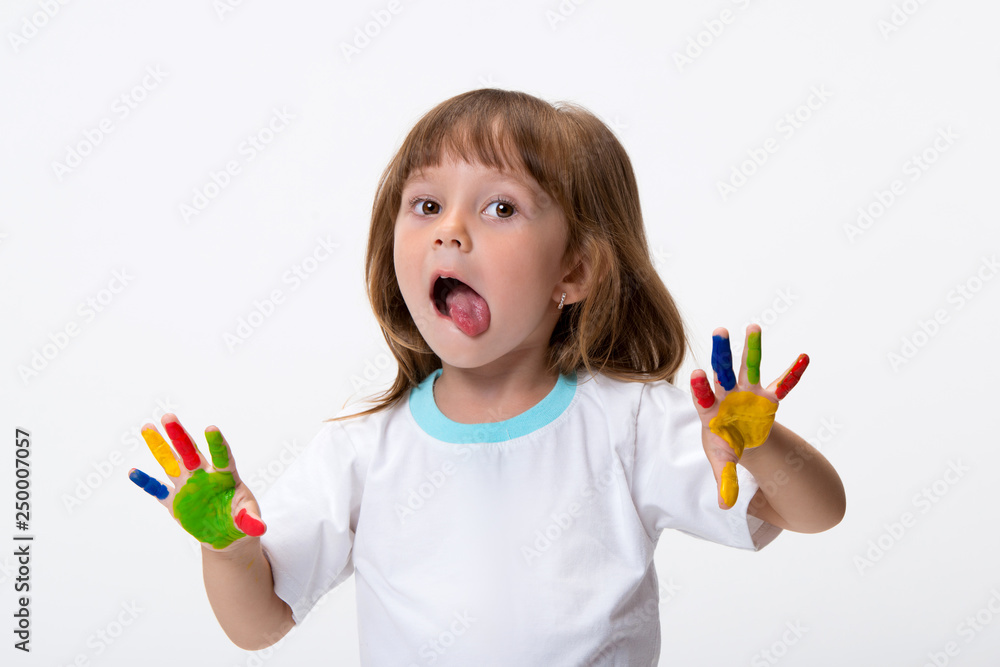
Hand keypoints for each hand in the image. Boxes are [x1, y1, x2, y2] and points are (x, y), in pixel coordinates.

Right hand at [128, 413, 265, 550]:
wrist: (226, 535)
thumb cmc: (240, 520)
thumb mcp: (249, 520)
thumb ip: (251, 520)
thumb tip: (259, 528)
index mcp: (226, 475)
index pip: (221, 456)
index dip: (217, 444)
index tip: (211, 428)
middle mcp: (204, 475)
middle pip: (190, 452)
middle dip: (179, 435)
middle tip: (168, 416)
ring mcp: (187, 486)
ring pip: (171, 462)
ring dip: (159, 446)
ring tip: (147, 426)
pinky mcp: (175, 501)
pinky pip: (157, 490)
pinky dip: (146, 482)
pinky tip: (133, 472)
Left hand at [689, 325, 808, 508]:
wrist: (738, 437)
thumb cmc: (726, 445)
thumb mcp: (723, 462)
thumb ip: (725, 480)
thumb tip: (725, 506)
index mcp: (712, 410)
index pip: (703, 396)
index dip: (701, 386)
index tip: (697, 373)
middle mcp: (728, 395)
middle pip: (722, 371)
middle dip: (721, 353)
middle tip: (719, 330)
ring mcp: (748, 392)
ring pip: (749, 367)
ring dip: (752, 348)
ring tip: (754, 326)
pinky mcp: (767, 395)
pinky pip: (783, 383)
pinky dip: (794, 372)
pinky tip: (805, 356)